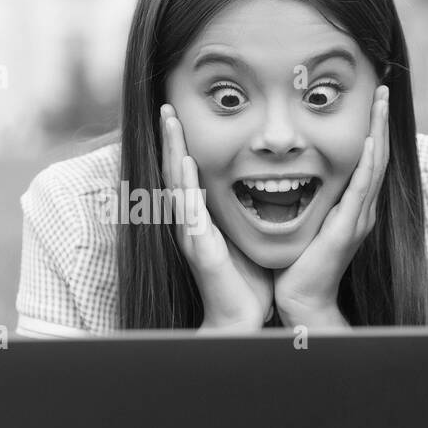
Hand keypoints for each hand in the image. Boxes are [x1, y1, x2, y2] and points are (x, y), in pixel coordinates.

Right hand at [160, 103, 273, 328]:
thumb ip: (242, 213)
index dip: (180, 145)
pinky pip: (190, 211)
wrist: (239, 319)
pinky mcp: (199, 248)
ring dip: (172, 152)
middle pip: (173, 172)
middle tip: (166, 107)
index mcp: (199, 219)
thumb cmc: (243, 282)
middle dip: (170, 139)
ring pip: (176, 185)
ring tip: (170, 123)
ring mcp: (190, 235)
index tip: (178, 116)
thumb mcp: (243, 237)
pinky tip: (186, 163)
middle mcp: (189, 223)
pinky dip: (186, 185)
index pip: (186, 174)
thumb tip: (261, 188)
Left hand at [274, 85, 390, 327]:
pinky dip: (367, 163)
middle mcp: (362, 210)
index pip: (367, 160)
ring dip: (379, 131)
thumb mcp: (306, 223)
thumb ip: (309, 202)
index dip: (372, 130)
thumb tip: (293, 177)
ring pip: (375, 166)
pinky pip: (362, 189)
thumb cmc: (298, 266)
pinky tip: (369, 141)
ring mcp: (359, 219)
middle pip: (378, 156)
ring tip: (380, 103)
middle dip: (380, 121)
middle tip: (382, 89)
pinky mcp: (347, 229)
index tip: (371, 101)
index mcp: (353, 208)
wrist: (301, 300)